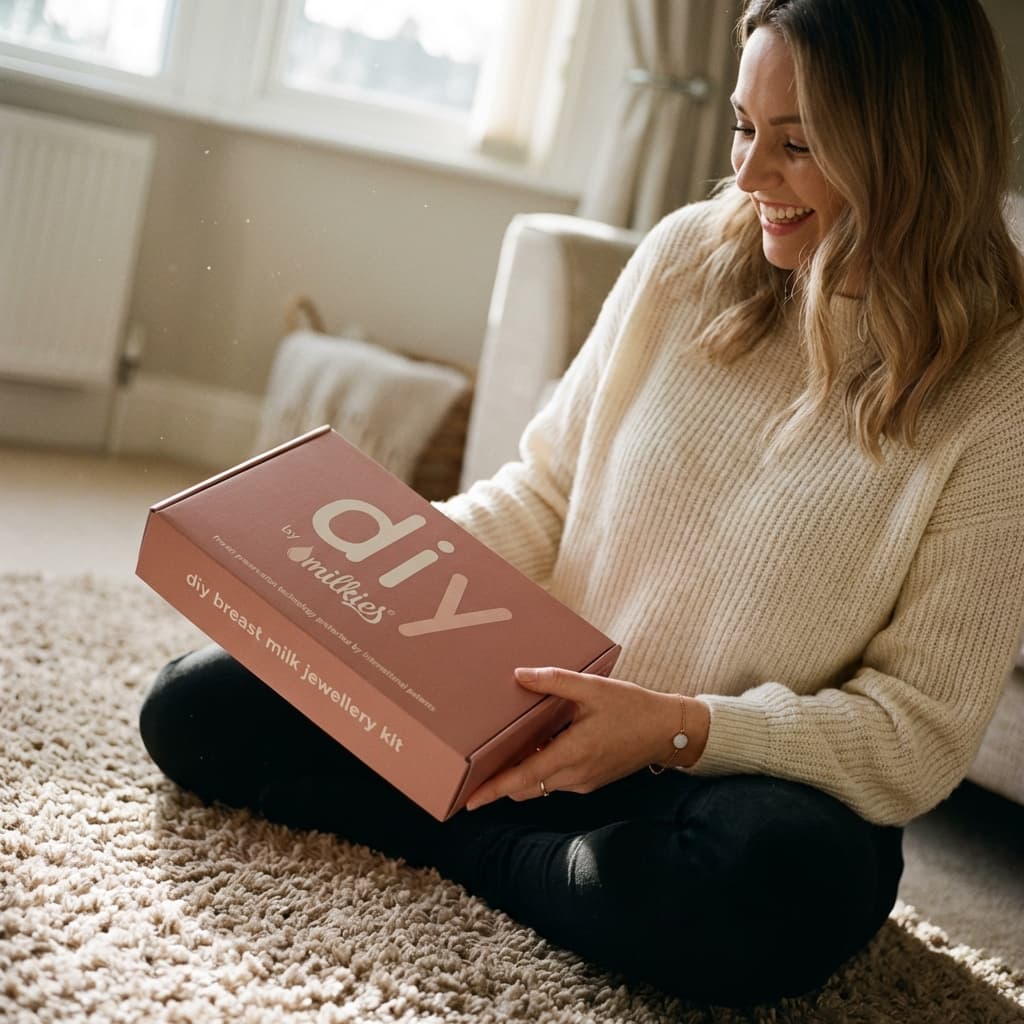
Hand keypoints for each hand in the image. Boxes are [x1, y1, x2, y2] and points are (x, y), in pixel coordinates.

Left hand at [464, 667, 708, 810]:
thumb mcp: (593, 689)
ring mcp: (583, 782)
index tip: (469, 801)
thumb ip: (555, 682)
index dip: (494, 790)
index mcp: (573, 754)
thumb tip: (519, 675)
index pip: (524, 778)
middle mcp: (575, 775)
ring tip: (502, 753)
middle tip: (474, 770)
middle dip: (500, 782)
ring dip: (521, 774)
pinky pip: (556, 781)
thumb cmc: (633, 708)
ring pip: (540, 785)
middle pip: (526, 787)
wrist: (668, 731)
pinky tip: (536, 746)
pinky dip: (540, 770)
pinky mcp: (590, 781)